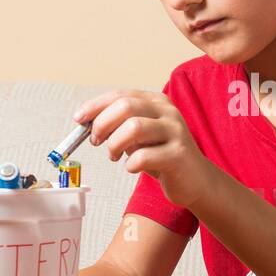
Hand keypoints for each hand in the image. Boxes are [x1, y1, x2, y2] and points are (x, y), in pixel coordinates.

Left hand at [73, 88, 214, 208]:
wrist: (196, 180)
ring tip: (114, 156)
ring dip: (115, 144)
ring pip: (134, 128)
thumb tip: (87, 123)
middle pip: (126, 107)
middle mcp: (168, 112)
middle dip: (103, 124)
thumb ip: (120, 125)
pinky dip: (130, 164)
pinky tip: (133, 167)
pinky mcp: (178, 155)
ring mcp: (175, 132)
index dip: (95, 106)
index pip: (120, 95)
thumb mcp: (141, 136)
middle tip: (97, 141)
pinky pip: (144, 157)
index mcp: (157, 102)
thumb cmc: (163, 156)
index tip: (79, 119)